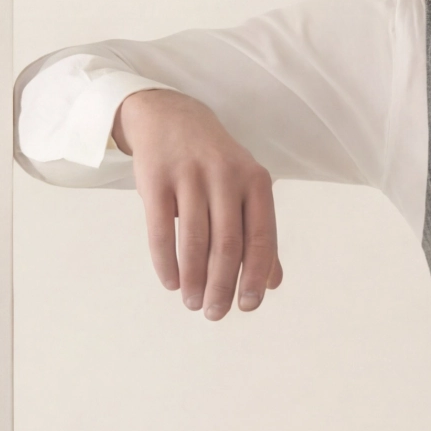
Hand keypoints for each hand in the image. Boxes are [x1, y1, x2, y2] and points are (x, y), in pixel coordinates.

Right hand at [113, 88, 283, 318]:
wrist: (169, 117)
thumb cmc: (214, 165)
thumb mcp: (245, 189)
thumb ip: (260, 233)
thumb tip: (274, 282)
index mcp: (256, 182)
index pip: (261, 238)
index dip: (255, 277)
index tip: (247, 306)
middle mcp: (226, 176)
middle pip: (227, 245)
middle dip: (222, 286)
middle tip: (215, 314)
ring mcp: (190, 175)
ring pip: (194, 240)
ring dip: (193, 280)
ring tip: (192, 302)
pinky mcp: (156, 178)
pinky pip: (160, 230)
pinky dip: (166, 262)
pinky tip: (171, 282)